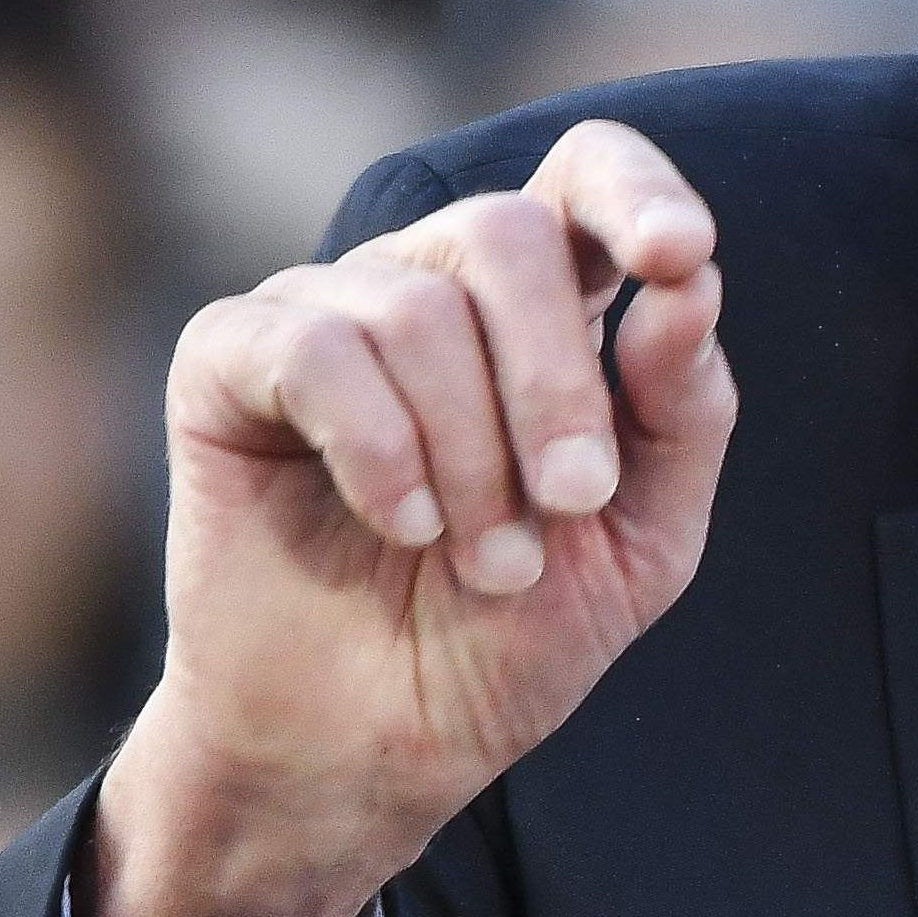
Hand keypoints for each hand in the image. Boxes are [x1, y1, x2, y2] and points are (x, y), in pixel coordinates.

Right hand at [92, 118, 739, 916]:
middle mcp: (430, 283)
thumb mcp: (642, 542)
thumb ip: (682, 414)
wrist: (378, 743)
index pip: (585, 173)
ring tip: (487, 559)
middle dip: (556, 382)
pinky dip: (378, 448)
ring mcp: (324, 310)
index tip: (676, 258)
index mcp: (542, 308)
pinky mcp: (229, 360)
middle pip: (506, 232)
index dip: (634, 190)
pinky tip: (402, 524)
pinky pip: (313, 349)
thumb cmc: (511, 634)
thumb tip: (688, 284)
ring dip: (472, 455)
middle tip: (571, 503)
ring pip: (416, 308)